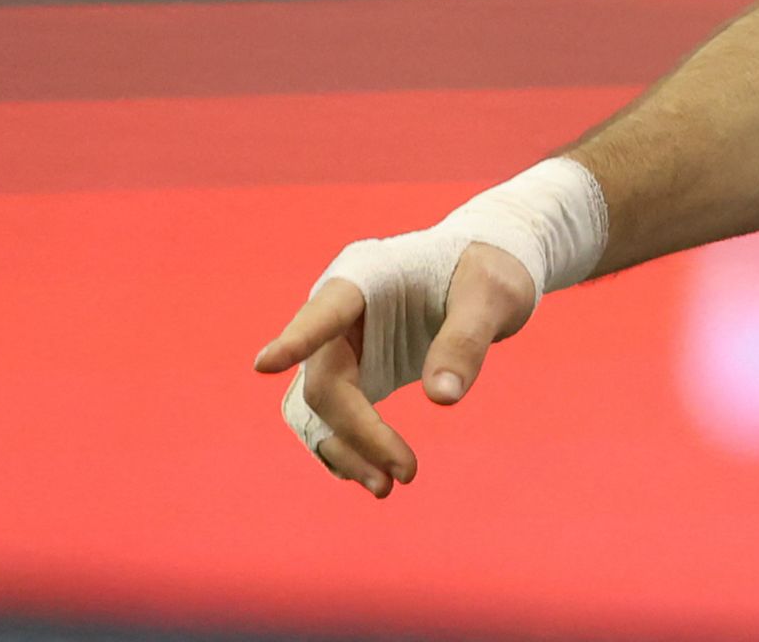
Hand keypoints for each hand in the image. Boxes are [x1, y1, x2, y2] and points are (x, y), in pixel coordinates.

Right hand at [252, 236, 538, 497]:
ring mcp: (340, 347)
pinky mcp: (353, 373)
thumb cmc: (490, 272)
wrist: (488, 274)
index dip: (296, 339)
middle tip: (406, 474)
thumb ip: (466, 340)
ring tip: (388, 487)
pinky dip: (348, 449)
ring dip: (346, 451)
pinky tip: (375, 477)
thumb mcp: (492, 296)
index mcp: (365, 277)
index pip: (324, 311)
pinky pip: (333, 418)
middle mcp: (338, 315)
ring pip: (319, 410)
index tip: (265, 364)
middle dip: (357, 432)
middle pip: (325, 382)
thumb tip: (442, 399)